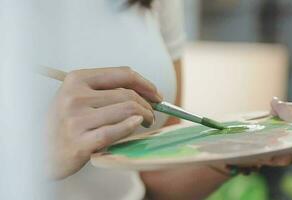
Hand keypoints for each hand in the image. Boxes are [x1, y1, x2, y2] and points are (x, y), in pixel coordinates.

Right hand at [47, 67, 161, 178]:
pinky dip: (132, 126)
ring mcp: (76, 119)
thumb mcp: (78, 97)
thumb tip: (149, 91)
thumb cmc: (67, 122)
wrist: (40, 151)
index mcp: (76, 79)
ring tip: (146, 121)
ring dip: (144, 116)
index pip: (122, 74)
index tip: (156, 94)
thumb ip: (107, 90)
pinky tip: (137, 125)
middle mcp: (74, 96)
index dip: (145, 83)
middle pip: (127, 94)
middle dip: (148, 104)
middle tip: (152, 114)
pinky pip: (115, 131)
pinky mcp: (80, 142)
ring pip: (127, 110)